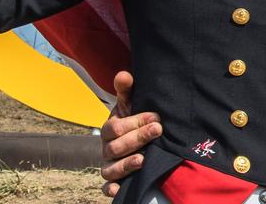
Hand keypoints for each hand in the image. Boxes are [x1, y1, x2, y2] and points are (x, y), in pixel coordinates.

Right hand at [99, 71, 161, 197]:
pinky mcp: (113, 182)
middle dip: (138, 138)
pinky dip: (112, 189)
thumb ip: (127, 91)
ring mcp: (109, 165)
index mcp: (110, 129)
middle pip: (116, 147)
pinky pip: (107, 188)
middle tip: (158, 130)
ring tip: (144, 159)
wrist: (135, 139)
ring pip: (111, 169)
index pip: (116, 126)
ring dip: (127, 164)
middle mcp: (107, 148)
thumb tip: (124, 74)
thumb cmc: (132, 120)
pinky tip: (120, 189)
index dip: (135, 122)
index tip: (156, 117)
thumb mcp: (130, 104)